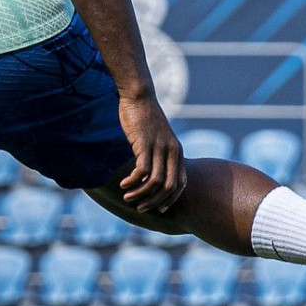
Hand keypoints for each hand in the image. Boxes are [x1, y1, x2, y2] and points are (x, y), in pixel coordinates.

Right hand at [116, 93, 185, 212]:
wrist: (139, 97)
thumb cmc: (145, 117)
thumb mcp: (157, 137)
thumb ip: (158, 153)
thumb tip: (150, 173)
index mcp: (177, 151)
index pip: (182, 183)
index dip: (171, 199)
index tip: (159, 209)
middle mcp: (172, 151)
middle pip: (169, 187)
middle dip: (155, 202)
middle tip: (141, 208)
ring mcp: (159, 148)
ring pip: (155, 182)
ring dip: (141, 194)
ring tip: (127, 198)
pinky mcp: (145, 144)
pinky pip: (142, 171)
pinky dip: (133, 181)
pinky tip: (123, 184)